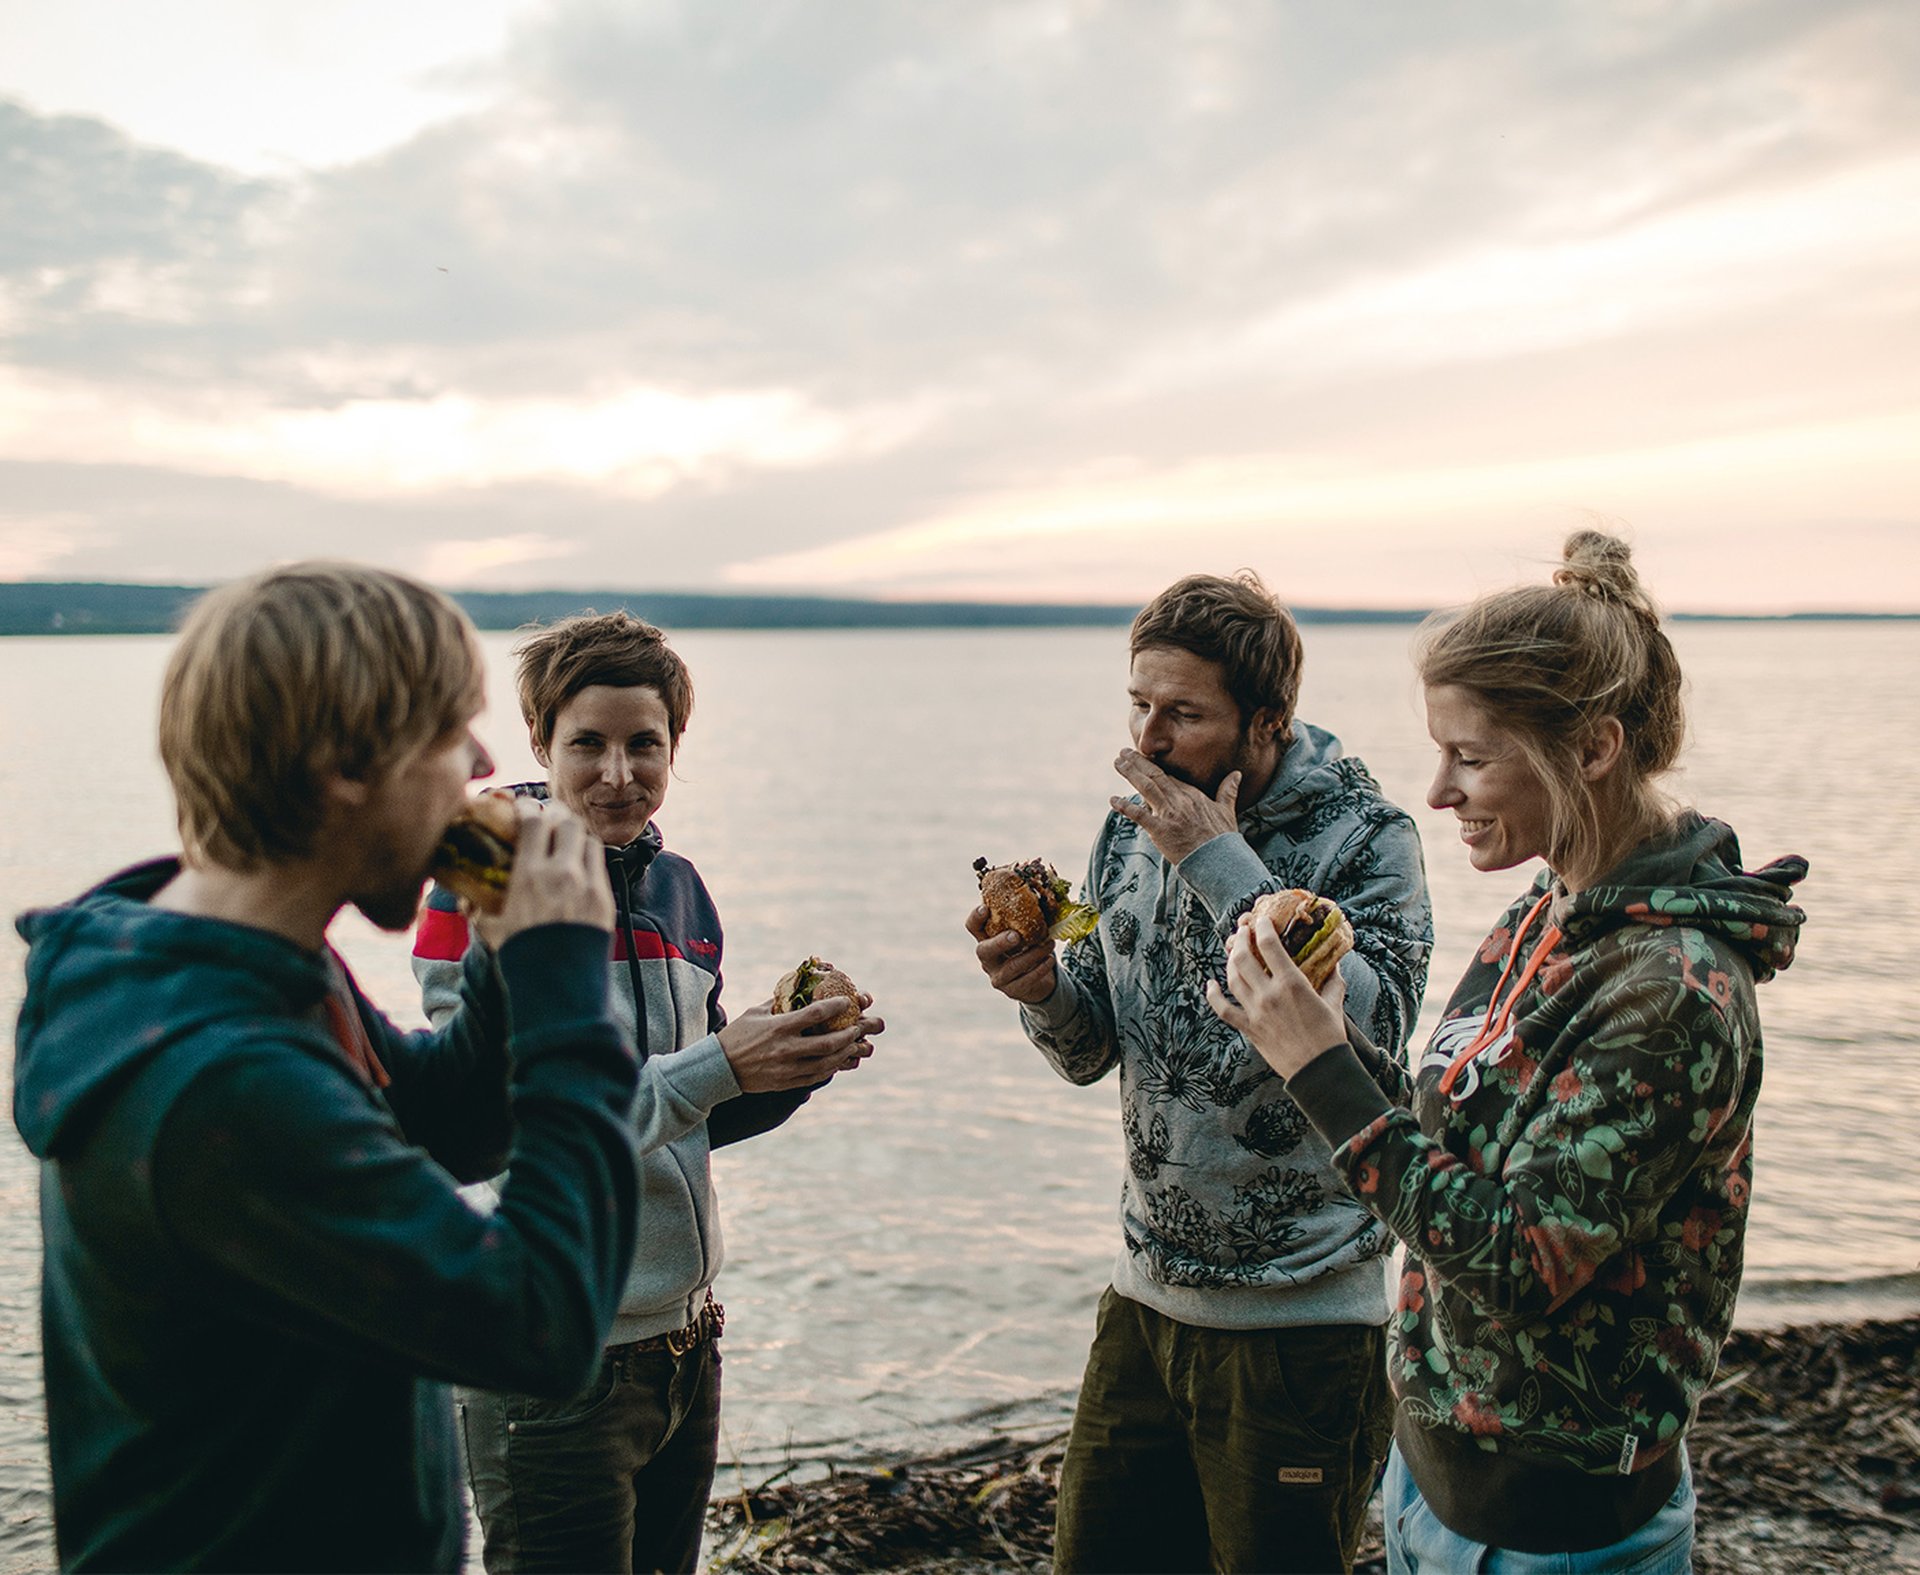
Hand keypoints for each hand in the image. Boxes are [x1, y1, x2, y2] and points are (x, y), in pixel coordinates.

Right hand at [473, 799, 613, 948]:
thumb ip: (477, 910)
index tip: (523, 807)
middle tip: (548, 819)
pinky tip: (580, 864)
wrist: (559, 986)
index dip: (528, 807)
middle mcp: (561, 873)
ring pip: (588, 839)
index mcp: (529, 876)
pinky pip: (600, 863)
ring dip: (576, 835)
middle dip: (557, 816)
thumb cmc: (520, 958)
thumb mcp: (491, 931)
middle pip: (566, 822)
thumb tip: (463, 900)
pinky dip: (589, 857)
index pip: (533, 821)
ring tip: (566, 840)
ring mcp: (588, 884)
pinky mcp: (605, 897)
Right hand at [719, 988, 883, 1089]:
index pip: (815, 1014)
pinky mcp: (786, 1083)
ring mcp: (787, 1069)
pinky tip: (836, 1061)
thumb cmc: (737, 1035)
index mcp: (779, 1028)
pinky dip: (829, 1069)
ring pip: (826, 1064)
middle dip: (848, 1035)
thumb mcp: (756, 1013)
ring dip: (843, 1053)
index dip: (836, 1006)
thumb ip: (779, 1002)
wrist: (718, 1068)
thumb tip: (797, 988)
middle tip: (857, 1027)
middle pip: (827, 1043)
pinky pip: (815, 1077)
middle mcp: (786, 1049)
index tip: (847, 1001)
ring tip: (852, 1045)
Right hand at [966, 904, 1057, 1004]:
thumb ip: (1026, 920)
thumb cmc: (1027, 949)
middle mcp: (988, 959)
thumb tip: (1045, 898)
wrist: (1035, 982)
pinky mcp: (1011, 990)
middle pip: (984, 951)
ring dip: (1033, 954)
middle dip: (1000, 942)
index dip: (976, 918)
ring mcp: (997, 977)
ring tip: (1049, 944)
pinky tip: (1050, 958)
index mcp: (987, 940)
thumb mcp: (1023, 934)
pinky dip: (1040, 968)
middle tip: (1016, 936)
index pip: (973, 927)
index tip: (985, 908)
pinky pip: (1026, 980)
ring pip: (1011, 967)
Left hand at [1111, 750, 1240, 864]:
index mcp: (1193, 795)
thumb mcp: (1227, 810)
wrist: (1220, 860)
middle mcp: (1179, 800)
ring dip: (1130, 773)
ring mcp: (1169, 814)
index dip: (1153, 766)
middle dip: (1137, 762)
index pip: (1169, 775)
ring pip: (1146, 787)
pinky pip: (1139, 815)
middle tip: (1122, 752)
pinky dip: (1125, 806)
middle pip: (1155, 776)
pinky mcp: (1160, 830)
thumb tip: (1236, 774)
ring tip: (1117, 762)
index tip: (1142, 757)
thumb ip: (1228, 790)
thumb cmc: (1223, 838)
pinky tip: (1113, 800)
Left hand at [1205, 908, 1346, 1080]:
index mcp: (1292, 984)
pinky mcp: (1248, 1029)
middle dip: (1240, 938)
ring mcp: (1255, 1012)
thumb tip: (1334, 964)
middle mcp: (1269, 994)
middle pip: (1243, 957)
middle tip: (1243, 930)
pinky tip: (1211, 984)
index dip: (1261, 927)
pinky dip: (1213, 995)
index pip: (1269, 945)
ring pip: (1232, 978)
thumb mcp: (1334, 1003)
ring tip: (1234, 950)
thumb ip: (1332, 981)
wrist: (1319, 1070)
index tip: (1261, 919)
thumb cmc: (1330, 1036)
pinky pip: (1223, 1010)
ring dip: (1230, 960)